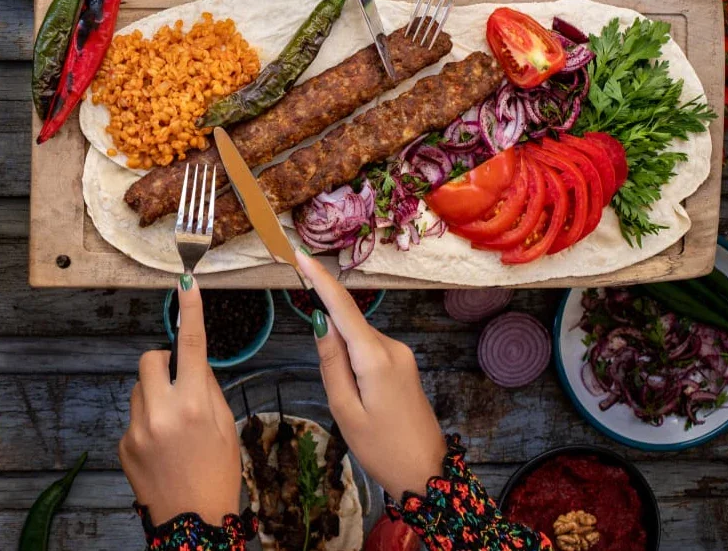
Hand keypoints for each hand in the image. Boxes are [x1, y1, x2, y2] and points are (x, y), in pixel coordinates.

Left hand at [119, 280, 240, 525]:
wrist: (192, 526)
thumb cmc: (219, 474)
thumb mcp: (226, 425)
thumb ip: (207, 388)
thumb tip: (193, 362)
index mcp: (195, 404)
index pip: (192, 344)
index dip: (191, 310)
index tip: (187, 283)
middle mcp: (161, 411)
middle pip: (151, 359)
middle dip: (164, 362)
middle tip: (179, 382)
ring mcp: (137, 429)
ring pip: (139, 386)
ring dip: (155, 391)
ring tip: (173, 423)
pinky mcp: (123, 445)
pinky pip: (134, 414)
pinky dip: (147, 420)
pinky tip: (162, 446)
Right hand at [297, 252, 446, 500]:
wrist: (426, 472)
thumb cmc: (381, 448)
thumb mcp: (345, 410)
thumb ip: (331, 363)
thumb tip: (320, 321)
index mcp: (375, 357)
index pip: (343, 308)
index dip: (321, 279)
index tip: (301, 255)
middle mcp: (392, 346)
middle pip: (349, 325)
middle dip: (330, 342)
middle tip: (338, 392)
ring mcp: (401, 353)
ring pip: (358, 340)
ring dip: (344, 359)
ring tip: (354, 405)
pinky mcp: (403, 363)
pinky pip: (369, 351)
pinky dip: (355, 363)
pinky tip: (361, 398)